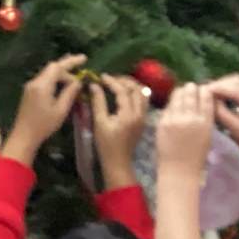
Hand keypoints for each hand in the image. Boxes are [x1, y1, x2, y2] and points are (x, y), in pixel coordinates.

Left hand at [3, 55, 86, 164]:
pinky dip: (55, 80)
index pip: (57, 67)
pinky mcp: (30, 91)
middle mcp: (35, 82)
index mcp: (42, 85)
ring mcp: (31, 86)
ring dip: (61, 74)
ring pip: (48, 73)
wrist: (24, 135)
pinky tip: (63, 85)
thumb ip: (70, 93)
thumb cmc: (44, 125)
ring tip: (74, 79)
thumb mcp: (61, 110)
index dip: (71, 61)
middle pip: (52, 68)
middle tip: (81, 73)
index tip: (84, 59)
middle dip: (67, 68)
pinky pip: (44, 80)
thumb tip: (78, 82)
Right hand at [87, 74, 148, 188]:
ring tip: (118, 83)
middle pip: (137, 89)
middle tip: (111, 79)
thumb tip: (94, 85)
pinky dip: (136, 93)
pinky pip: (144, 101)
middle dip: (124, 80)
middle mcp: (140, 114)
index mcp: (128, 115)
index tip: (101, 76)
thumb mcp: (99, 122)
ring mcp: (144, 117)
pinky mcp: (144, 120)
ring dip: (132, 85)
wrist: (118, 161)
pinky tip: (125, 94)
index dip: (112, 81)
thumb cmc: (106, 144)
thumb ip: (98, 102)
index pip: (123, 91)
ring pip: (143, 94)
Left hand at [156, 82, 213, 173]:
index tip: (203, 89)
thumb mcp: (207, 136)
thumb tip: (202, 102)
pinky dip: (172, 103)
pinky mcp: (163, 122)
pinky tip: (173, 104)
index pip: (206, 98)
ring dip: (181, 92)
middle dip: (191, 88)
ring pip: (178, 96)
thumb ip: (205, 119)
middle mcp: (191, 118)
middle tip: (191, 87)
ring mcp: (176, 119)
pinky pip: (168, 106)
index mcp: (205, 123)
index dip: (205, 90)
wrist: (178, 171)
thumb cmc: (196, 157)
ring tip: (182, 92)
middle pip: (191, 93)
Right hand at [207, 73, 238, 158]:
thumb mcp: (233, 128)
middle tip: (205, 89)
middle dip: (220, 84)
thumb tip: (210, 98)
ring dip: (223, 83)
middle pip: (237, 82)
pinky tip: (219, 91)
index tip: (205, 90)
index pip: (237, 91)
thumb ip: (222, 113)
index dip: (220, 88)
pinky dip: (227, 85)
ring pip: (237, 80)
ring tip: (210, 90)